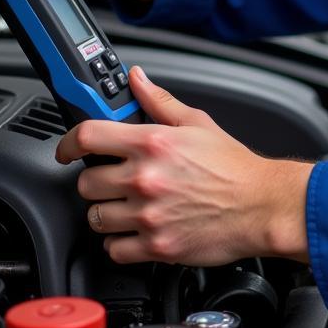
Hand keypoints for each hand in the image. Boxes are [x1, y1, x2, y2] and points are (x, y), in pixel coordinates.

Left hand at [57, 67, 311, 266]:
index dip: (68, 143)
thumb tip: (136, 79)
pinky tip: (135, 230)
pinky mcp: (156, 246)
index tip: (66, 150)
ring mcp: (148, 215)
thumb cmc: (233, 166)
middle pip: (86, 182)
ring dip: (106, 212)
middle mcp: (145, 178)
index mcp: (153, 142)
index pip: (88, 137)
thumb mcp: (196, 122)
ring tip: (126, 205)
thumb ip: (159, 101)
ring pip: (95, 218)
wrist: (260, 205)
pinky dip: (119, 242)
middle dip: (96, 180)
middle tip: (113, 179)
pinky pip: (113, 249)